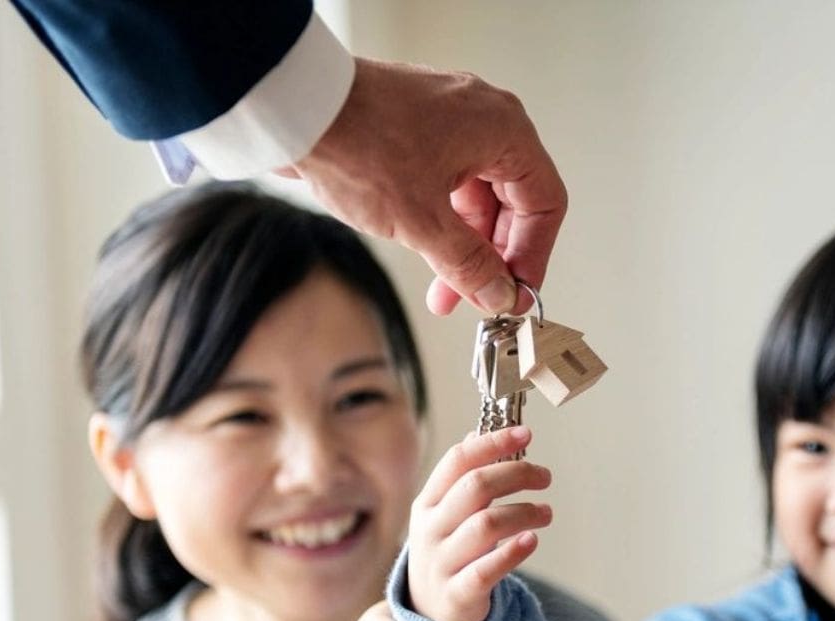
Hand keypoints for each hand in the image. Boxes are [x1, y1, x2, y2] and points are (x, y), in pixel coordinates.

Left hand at [291, 58, 566, 315]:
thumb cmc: (355, 142)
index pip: (544, 204)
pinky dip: (441, 221)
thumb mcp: (422, 221)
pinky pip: (448, 183)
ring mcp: (448, 121)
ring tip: (443, 289)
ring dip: (463, 246)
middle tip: (477, 298)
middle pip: (512, 203)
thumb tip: (499, 295)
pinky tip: (425, 252)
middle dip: (493, 257)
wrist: (290, 108)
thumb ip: (470, 265)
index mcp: (502, 129)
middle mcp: (483, 119)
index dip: (533, 257)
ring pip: (477, 197)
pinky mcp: (417, 129)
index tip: (514, 294)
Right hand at [407, 425, 552, 620]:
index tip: (525, 434)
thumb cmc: (448, 553)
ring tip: (546, 513)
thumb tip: (477, 433)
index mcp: (428, 503)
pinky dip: (512, 552)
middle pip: (476, 487)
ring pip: (486, 524)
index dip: (493, 442)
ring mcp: (441, 562)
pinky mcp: (458, 594)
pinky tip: (532, 541)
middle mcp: (431, 529)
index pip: (458, 461)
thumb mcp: (446, 514)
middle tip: (545, 476)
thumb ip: (461, 478)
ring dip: (524, 512)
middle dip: (517, 473)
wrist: (430, 613)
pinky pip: (486, 570)